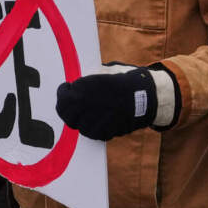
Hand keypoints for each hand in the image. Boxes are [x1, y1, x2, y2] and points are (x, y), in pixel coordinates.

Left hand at [54, 64, 176, 139]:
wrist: (144, 95)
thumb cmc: (124, 81)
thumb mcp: (102, 73)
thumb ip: (87, 81)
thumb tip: (75, 85)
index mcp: (82, 89)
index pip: (62, 97)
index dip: (63, 93)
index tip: (66, 89)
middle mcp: (85, 106)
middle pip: (66, 114)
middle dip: (68, 109)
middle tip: (73, 105)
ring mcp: (94, 120)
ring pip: (79, 126)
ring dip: (81, 120)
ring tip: (88, 113)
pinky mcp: (104, 132)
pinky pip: (93, 133)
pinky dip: (94, 128)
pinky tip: (99, 120)